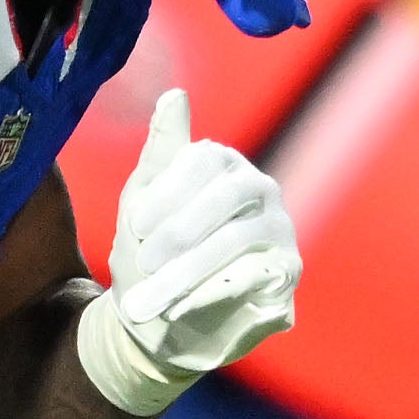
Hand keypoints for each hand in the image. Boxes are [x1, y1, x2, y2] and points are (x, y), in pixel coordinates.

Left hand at [76, 89, 299, 415]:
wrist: (161, 325)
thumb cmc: (151, 254)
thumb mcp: (141, 201)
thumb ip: (160, 150)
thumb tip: (174, 94)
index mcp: (223, 164)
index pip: (204, 160)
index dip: (168, 193)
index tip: (132, 227)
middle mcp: (260, 189)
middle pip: (226, 197)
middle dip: (179, 232)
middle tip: (143, 263)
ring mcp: (279, 230)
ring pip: (236, 241)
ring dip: (185, 272)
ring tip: (145, 302)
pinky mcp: (287, 272)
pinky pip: (254, 277)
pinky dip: (211, 293)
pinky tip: (179, 309)